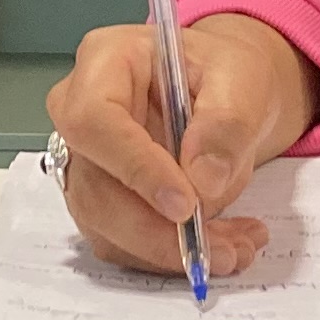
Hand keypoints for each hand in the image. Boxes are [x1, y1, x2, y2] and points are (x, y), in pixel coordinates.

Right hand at [43, 12, 319, 278]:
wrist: (226, 94)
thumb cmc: (225, 72)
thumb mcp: (241, 79)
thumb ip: (226, 123)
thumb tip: (203, 181)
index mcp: (104, 63)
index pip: (95, 121)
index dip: (134, 168)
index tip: (186, 205)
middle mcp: (79, 114)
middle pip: (94, 188)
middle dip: (158, 232)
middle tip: (224, 250)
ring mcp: (86, 163)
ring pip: (107, 227)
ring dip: (170, 251)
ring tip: (237, 247)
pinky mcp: (102, 202)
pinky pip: (125, 244)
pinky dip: (172, 256)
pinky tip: (223, 245)